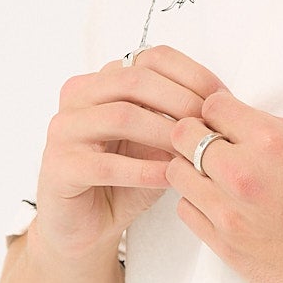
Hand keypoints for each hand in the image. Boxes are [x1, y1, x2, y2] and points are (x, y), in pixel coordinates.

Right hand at [32, 45, 223, 260]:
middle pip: (134, 80)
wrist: (88, 224)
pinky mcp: (59, 166)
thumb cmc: (126, 177)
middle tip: (210, 126)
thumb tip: (223, 106)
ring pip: (120, 116)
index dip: (192, 75)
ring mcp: (65, 129)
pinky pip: (107, 165)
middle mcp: (79, 96)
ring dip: (165, 134)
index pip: (151, 57)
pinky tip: (171, 178)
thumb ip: (180, 119)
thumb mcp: (159, 142)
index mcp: (104, 80)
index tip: (222, 100)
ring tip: (193, 152)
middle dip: (181, 101)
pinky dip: (144, 171)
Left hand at [166, 82, 282, 282]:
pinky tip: (219, 207)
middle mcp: (243, 170)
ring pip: (176, 172)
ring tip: (214, 181)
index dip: (216, 113)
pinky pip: (185, 209)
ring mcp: (228, 208)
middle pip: (183, 135)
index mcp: (271, 141)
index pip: (213, 105)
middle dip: (194, 136)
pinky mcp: (221, 241)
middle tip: (210, 149)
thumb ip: (275, 130)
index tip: (223, 125)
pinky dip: (196, 204)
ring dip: (191, 171)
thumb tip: (243, 121)